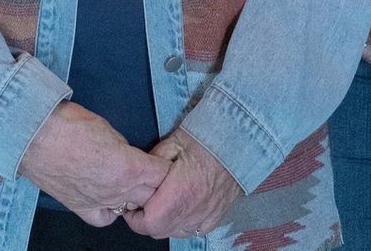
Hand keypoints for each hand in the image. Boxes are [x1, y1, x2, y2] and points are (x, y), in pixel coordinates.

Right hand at [18, 102, 169, 225]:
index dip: (168, 167)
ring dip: (138, 197)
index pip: (163, 175)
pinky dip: (113, 211)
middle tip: (155, 173)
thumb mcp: (109, 129)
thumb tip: (132, 156)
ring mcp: (100, 201)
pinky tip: (111, 199)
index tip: (168, 162)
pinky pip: (106, 218)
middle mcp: (119, 190)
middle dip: (158, 184)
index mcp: (129, 167)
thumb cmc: (69, 125)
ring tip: (136, 184)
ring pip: (132, 208)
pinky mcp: (81, 207)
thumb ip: (126, 148)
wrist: (35, 136)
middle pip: (153, 195)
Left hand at [124, 127, 242, 239]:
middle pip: (160, 231)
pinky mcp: (217, 217)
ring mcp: (207, 216)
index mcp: (180, 193)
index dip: (134, 218)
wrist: (240, 142)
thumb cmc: (206, 138)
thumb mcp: (172, 143)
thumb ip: (152, 163)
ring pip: (176, 232)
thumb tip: (137, 177)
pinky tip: (182, 208)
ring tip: (163, 203)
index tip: (131, 204)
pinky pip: (195, 230)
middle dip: (147, 220)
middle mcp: (193, 211)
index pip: (149, 224)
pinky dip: (184, 223)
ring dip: (165, 222)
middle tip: (144, 202)